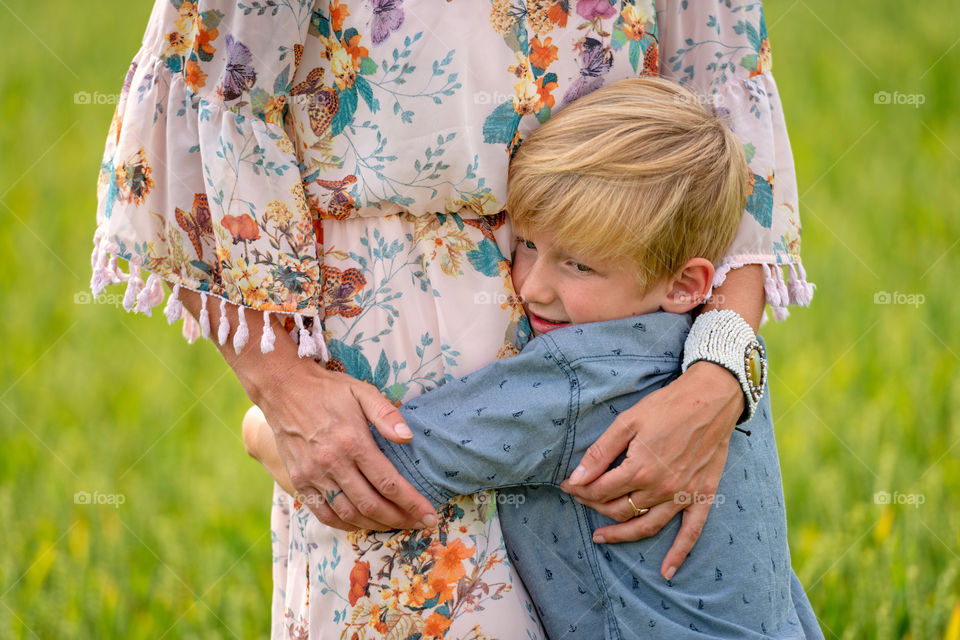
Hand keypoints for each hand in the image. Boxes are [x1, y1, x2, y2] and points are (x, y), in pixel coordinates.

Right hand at [254, 361, 437, 531]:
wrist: (283, 388)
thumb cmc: (328, 390)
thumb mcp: (362, 391)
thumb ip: (387, 413)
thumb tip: (408, 436)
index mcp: (352, 442)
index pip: (388, 482)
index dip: (412, 503)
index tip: (429, 515)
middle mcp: (332, 463)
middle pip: (371, 504)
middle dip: (399, 519)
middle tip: (419, 524)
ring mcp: (313, 475)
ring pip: (348, 514)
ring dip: (375, 525)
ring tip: (396, 526)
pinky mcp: (299, 481)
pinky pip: (324, 513)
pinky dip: (345, 525)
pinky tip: (362, 524)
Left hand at [560, 361, 742, 579]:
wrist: (711, 399)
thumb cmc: (667, 406)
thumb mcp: (627, 422)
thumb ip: (601, 452)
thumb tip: (577, 476)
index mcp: (640, 469)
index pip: (601, 490)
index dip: (580, 489)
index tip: (568, 485)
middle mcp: (661, 488)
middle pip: (619, 509)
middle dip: (594, 506)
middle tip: (582, 498)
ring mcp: (682, 495)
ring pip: (646, 526)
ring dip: (620, 534)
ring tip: (600, 537)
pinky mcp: (702, 496)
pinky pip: (691, 532)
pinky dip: (679, 553)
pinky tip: (667, 571)